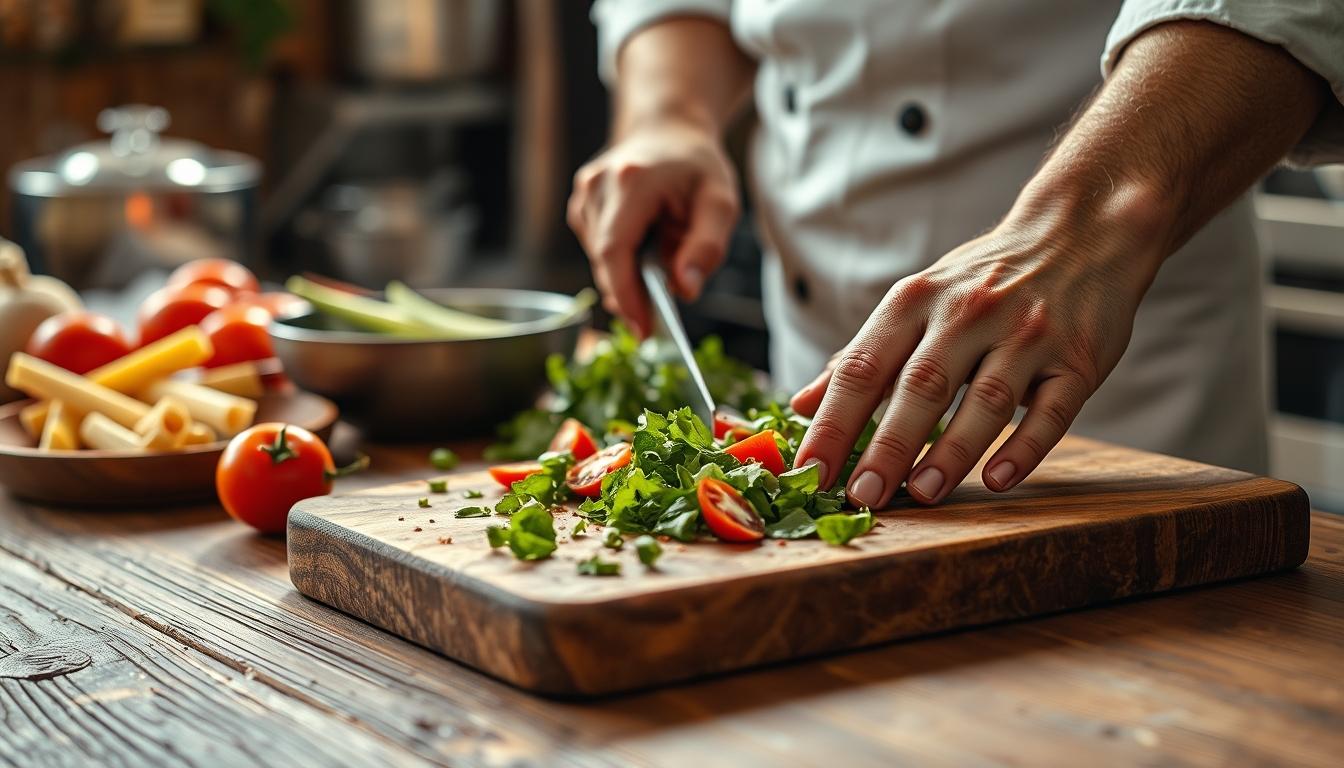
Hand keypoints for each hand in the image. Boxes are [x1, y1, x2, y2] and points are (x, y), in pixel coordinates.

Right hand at [567, 121, 739, 335]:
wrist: (668, 131)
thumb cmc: (697, 167)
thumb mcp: (721, 202)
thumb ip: (707, 247)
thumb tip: (686, 290)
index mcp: (631, 180)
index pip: (615, 251)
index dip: (626, 296)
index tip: (643, 330)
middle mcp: (597, 185)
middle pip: (606, 261)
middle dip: (632, 294)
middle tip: (659, 318)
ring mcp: (583, 194)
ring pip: (601, 261)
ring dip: (630, 274)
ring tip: (662, 252)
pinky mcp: (579, 207)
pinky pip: (598, 251)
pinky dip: (621, 261)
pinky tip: (644, 245)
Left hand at [790, 208, 1160, 506]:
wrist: (1080, 232)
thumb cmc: (981, 280)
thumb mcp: (915, 302)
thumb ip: (862, 356)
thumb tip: (800, 406)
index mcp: (915, 300)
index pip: (863, 367)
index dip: (833, 422)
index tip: (808, 472)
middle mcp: (968, 313)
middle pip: (921, 385)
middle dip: (887, 445)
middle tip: (861, 495)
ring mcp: (1027, 334)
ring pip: (986, 399)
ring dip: (951, 451)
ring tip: (922, 494)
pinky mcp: (1078, 358)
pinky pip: (1052, 410)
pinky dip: (1025, 447)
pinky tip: (998, 479)